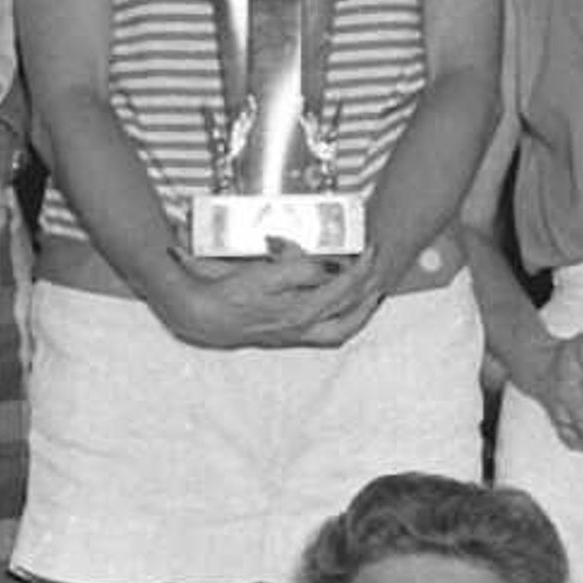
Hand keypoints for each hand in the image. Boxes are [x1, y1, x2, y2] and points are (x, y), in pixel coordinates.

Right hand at [152, 248, 381, 350]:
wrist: (201, 318)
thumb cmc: (227, 294)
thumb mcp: (265, 275)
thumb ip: (301, 270)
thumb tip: (333, 266)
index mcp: (301, 311)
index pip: (342, 285)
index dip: (361, 265)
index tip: (370, 246)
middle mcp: (303, 327)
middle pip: (350, 312)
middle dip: (370, 289)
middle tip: (381, 268)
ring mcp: (296, 334)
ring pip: (342, 327)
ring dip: (361, 310)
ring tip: (375, 293)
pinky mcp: (287, 336)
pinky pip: (329, 333)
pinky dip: (344, 320)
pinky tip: (346, 310)